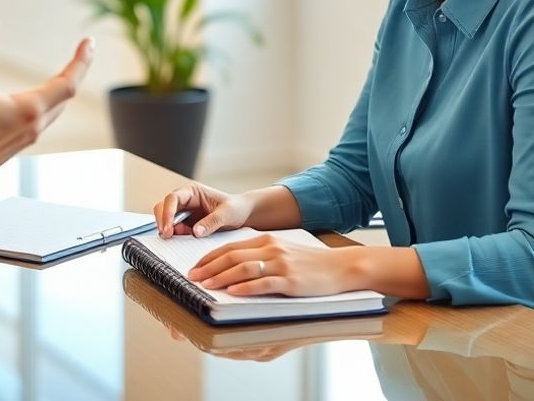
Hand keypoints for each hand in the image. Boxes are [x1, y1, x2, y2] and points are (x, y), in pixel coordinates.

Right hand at [0, 22, 93, 179]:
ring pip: (56, 109)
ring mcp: (28, 135)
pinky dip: (50, 104)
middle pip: (66, 95)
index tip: (89, 43)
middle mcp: (35, 123)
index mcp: (29, 108)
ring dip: (63, 90)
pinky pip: (44, 119)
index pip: (68, 82)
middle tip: (82, 54)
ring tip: (65, 74)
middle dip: (76, 72)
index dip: (81, 61)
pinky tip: (37, 102)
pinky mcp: (18, 143)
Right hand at [154, 182, 253, 237]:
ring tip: (184, 238)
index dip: (167, 213)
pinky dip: (176, 237)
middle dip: (163, 222)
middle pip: (163, 208)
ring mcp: (183, 213)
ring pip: (165, 220)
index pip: (173, 199)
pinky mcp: (185, 224)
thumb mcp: (227, 214)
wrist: (242, 215)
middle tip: (168, 237)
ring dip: (169, 231)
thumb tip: (195, 232)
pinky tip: (186, 240)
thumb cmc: (236, 208)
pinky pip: (174, 230)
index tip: (168, 229)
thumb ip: (212, 222)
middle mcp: (184, 200)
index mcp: (192, 191)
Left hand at [188, 233, 357, 296]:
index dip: (209, 257)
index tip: (195, 266)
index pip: (230, 247)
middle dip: (208, 267)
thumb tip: (237, 266)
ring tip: (205, 286)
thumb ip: (262, 255)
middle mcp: (271, 248)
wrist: (341, 267)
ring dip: (220, 277)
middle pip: (231, 256)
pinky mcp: (290, 280)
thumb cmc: (312, 263)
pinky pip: (262, 283)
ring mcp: (281, 264)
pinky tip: (231, 293)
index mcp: (267, 240)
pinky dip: (244, 288)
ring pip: (243, 268)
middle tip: (192, 278)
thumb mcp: (284, 251)